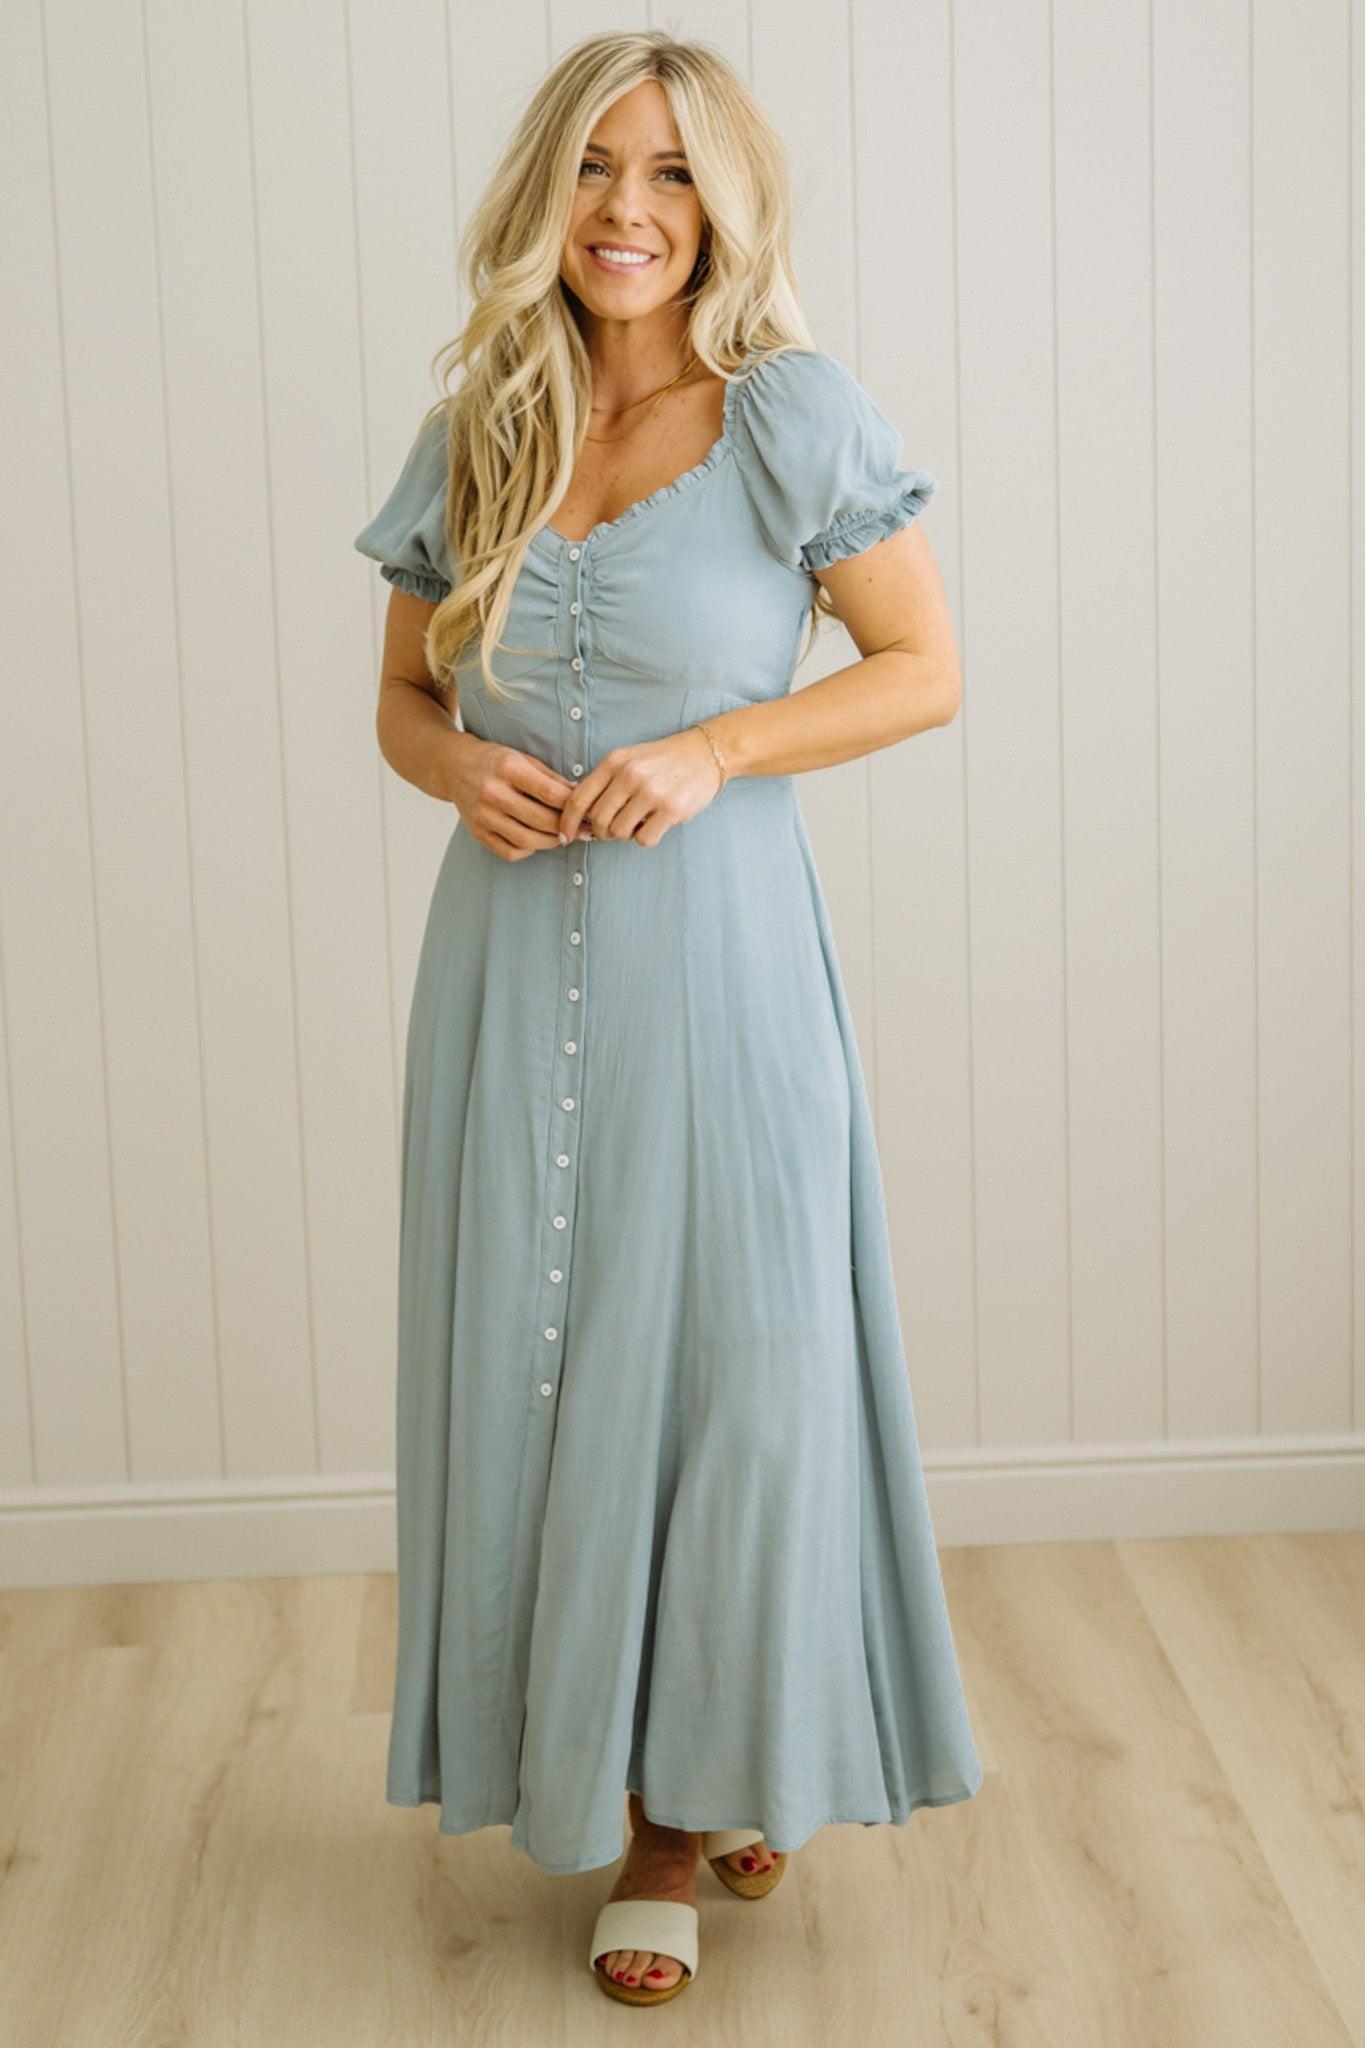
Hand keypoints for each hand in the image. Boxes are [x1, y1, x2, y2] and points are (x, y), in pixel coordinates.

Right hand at [444, 730, 579, 861]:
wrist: (454, 767)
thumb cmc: (496, 761)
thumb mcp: (524, 758)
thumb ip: (552, 778)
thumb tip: (581, 796)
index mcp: (509, 768)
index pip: (551, 793)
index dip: (574, 806)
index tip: (588, 812)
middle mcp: (494, 793)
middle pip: (541, 820)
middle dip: (567, 827)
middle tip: (582, 830)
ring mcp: (483, 815)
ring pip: (527, 840)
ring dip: (551, 842)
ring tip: (563, 837)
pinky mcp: (477, 832)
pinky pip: (510, 852)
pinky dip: (529, 850)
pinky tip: (536, 840)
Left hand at [555, 724, 725, 848]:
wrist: (705, 753)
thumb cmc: (662, 761)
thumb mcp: (628, 760)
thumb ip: (603, 783)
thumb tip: (578, 816)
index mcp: (614, 762)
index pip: (577, 799)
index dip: (567, 822)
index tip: (565, 836)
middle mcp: (630, 775)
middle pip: (597, 820)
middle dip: (601, 831)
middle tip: (613, 828)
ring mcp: (651, 792)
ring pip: (619, 832)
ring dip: (625, 834)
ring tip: (638, 821)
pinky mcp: (671, 809)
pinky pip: (644, 839)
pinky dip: (645, 837)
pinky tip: (654, 824)